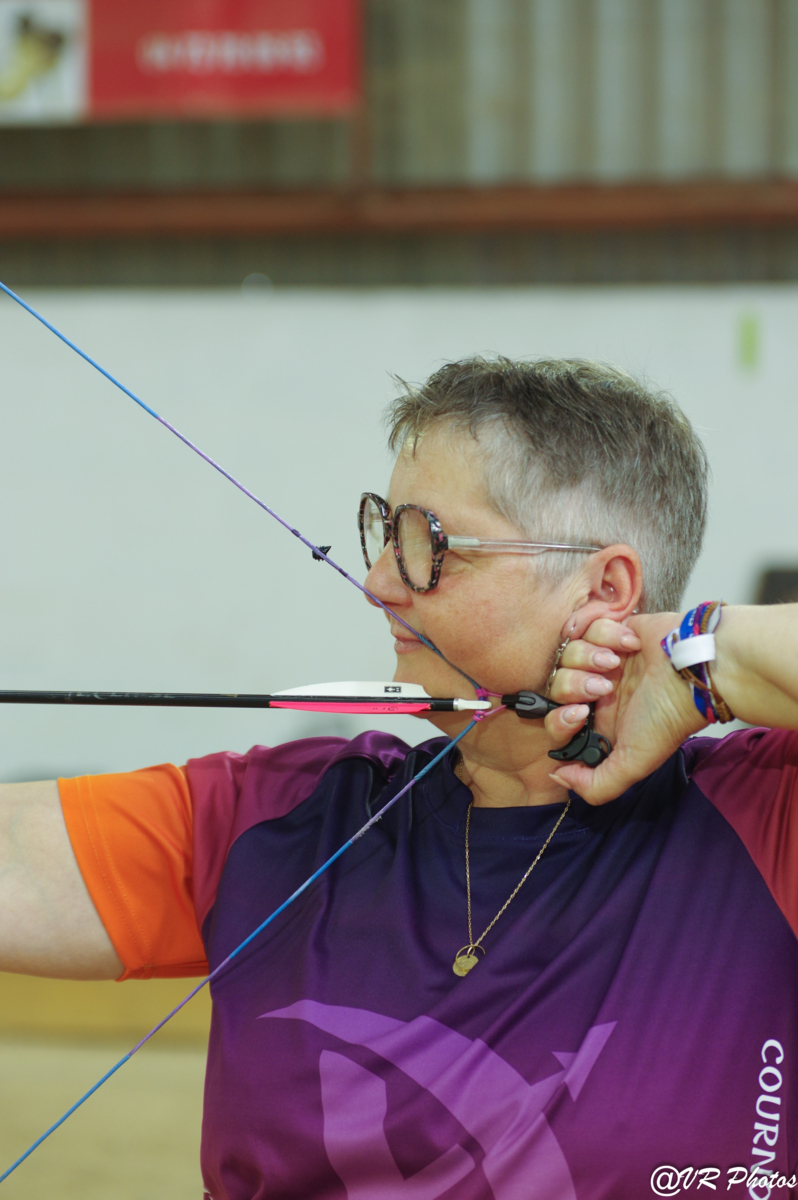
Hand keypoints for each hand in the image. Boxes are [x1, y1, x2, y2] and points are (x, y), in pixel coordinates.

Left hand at [543, 614, 706, 803]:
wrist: (695, 670)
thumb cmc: (668, 716)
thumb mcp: (634, 762)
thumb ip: (597, 785)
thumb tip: (558, 777)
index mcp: (598, 721)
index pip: (555, 721)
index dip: (559, 718)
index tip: (581, 714)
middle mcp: (596, 691)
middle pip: (555, 685)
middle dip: (575, 685)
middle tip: (605, 686)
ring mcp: (602, 659)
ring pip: (567, 652)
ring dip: (590, 656)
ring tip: (617, 661)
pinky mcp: (611, 630)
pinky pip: (585, 625)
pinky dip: (607, 634)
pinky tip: (630, 644)